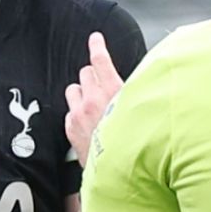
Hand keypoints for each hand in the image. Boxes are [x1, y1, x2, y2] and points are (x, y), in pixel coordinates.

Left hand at [64, 32, 123, 166]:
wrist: (115, 172)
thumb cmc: (133, 143)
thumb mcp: (140, 110)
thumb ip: (134, 93)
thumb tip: (135, 83)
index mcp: (114, 93)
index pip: (100, 60)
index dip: (97, 46)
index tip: (95, 39)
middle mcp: (93, 100)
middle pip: (85, 72)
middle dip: (93, 77)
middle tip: (102, 88)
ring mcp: (78, 113)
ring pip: (74, 89)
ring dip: (82, 93)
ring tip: (93, 105)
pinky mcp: (70, 126)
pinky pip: (70, 108)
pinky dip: (77, 111)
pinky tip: (88, 121)